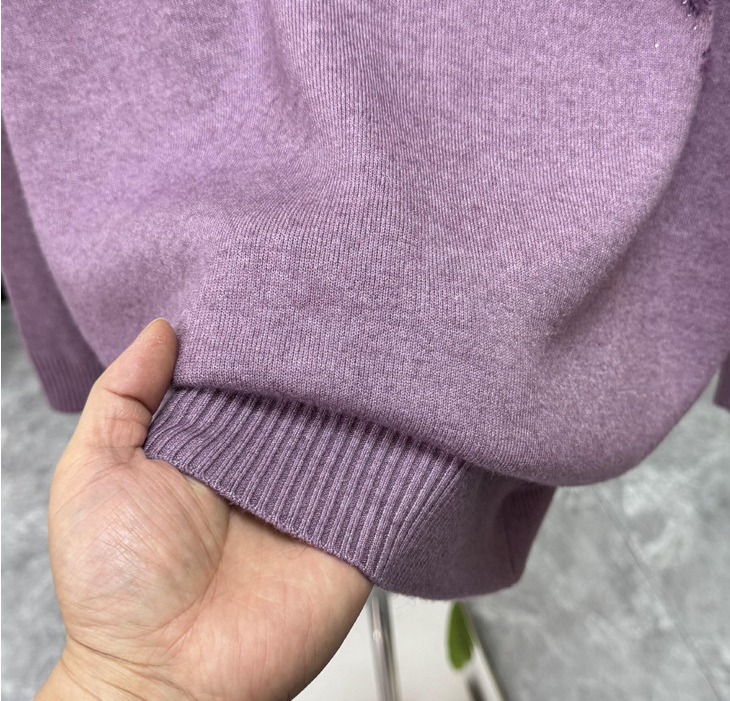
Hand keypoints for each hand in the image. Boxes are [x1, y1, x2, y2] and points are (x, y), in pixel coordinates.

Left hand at [37, 318, 372, 699]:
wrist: (165, 682)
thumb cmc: (116, 584)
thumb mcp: (94, 474)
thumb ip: (123, 398)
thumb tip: (163, 328)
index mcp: (213, 440)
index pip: (250, 371)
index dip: (264, 332)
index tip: (285, 282)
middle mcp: (269, 460)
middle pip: (307, 390)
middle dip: (325, 350)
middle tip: (353, 292)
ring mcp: (315, 494)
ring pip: (352, 425)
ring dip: (370, 390)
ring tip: (394, 332)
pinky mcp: (354, 530)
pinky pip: (390, 483)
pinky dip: (410, 449)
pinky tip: (421, 405)